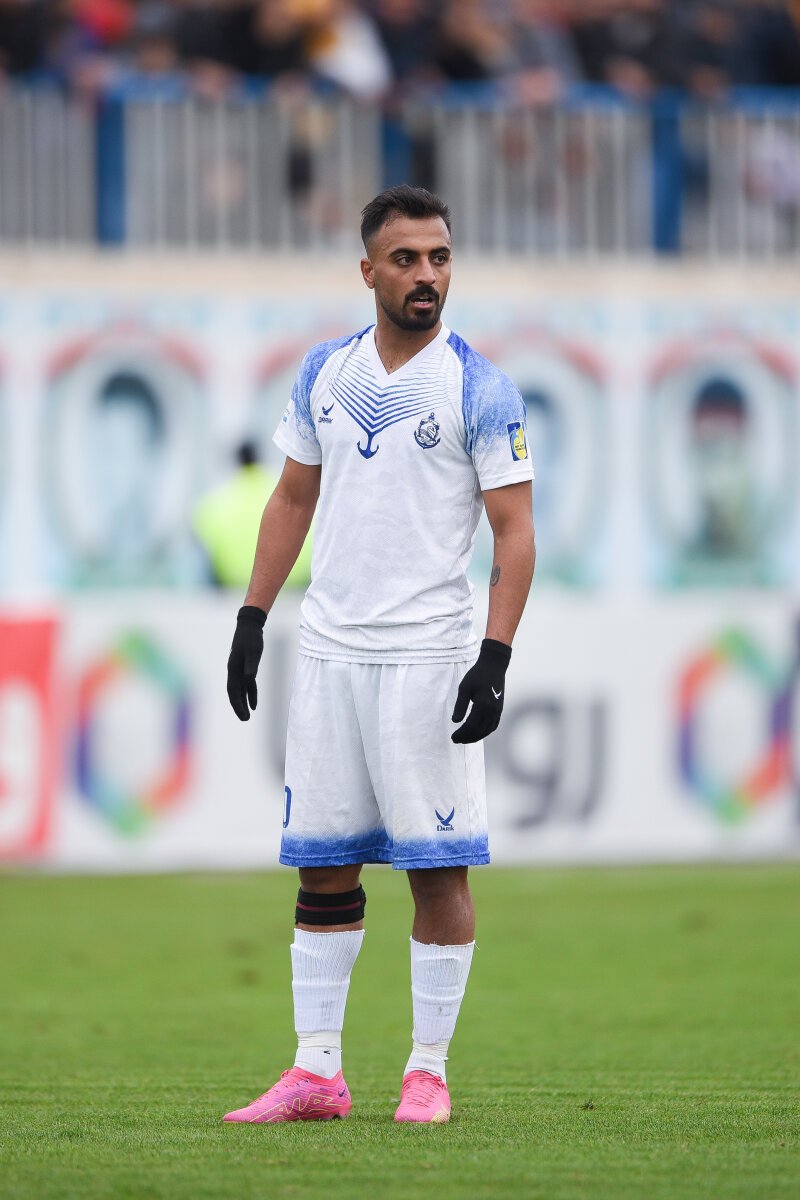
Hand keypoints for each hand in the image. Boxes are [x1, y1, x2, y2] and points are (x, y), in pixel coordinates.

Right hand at [227, 606, 265, 720]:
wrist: (249, 626)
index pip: (233, 691)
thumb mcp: (253, 650)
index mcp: (233, 669)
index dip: (237, 704)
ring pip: (240, 690)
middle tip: (245, 720)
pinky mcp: (246, 667)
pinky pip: (247, 685)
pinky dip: (250, 694)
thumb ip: (251, 664)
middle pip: (235, 693)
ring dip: (243, 703)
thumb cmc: (251, 638)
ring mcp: (239, 670)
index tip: (243, 715)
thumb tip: (249, 679)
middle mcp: (234, 671)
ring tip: (248, 715)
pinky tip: (254, 703)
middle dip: (239, 707)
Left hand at [451, 639, 511, 743]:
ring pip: (487, 730)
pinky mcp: (499, 709)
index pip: (471, 726)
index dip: (461, 734)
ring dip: (476, 737)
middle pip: (479, 731)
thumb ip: (460, 705)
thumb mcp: (464, 688)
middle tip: (455, 740)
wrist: (494, 666)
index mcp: (483, 705)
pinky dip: (485, 732)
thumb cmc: (477, 675)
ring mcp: (498, 711)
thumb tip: (455, 721)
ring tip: (465, 739)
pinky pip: (493, 726)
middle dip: (467, 738)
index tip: (452, 737)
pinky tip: (477, 734)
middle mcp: (492, 710)